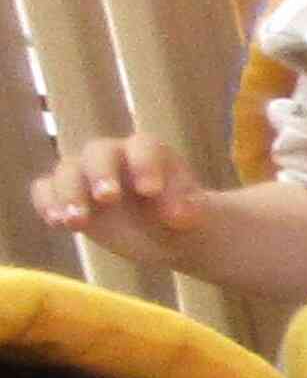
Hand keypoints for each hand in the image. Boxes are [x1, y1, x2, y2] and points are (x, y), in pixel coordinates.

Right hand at [32, 132, 205, 266]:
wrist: (163, 230)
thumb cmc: (178, 212)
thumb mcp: (191, 211)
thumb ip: (188, 208)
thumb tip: (178, 216)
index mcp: (148, 152)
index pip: (143, 147)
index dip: (144, 165)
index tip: (149, 191)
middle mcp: (113, 156)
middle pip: (98, 153)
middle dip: (101, 174)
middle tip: (108, 198)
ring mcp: (85, 173)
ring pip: (67, 170)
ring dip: (69, 195)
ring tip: (77, 222)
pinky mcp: (66, 194)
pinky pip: (45, 189)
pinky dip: (47, 203)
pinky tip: (56, 223)